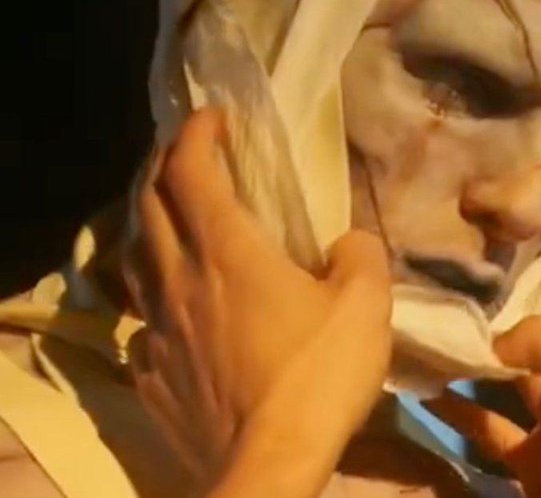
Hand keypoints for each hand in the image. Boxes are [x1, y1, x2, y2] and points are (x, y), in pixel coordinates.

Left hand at [124, 108, 392, 495]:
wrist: (267, 467)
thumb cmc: (317, 377)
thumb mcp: (366, 306)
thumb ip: (359, 256)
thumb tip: (345, 243)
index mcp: (227, 251)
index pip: (191, 171)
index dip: (196, 134)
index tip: (213, 117)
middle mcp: (179, 278)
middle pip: (148, 203)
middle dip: (164, 166)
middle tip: (189, 154)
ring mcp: (155, 327)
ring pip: (135, 257)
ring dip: (150, 224)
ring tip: (172, 219)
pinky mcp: (150, 372)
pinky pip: (142, 316)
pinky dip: (155, 292)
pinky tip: (177, 306)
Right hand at [424, 256, 540, 497]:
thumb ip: (540, 338)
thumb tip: (495, 337)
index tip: (528, 226)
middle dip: (511, 302)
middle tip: (461, 269)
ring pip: (514, 376)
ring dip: (478, 356)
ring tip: (434, 324)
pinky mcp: (533, 458)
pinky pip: (492, 427)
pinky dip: (462, 412)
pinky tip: (427, 390)